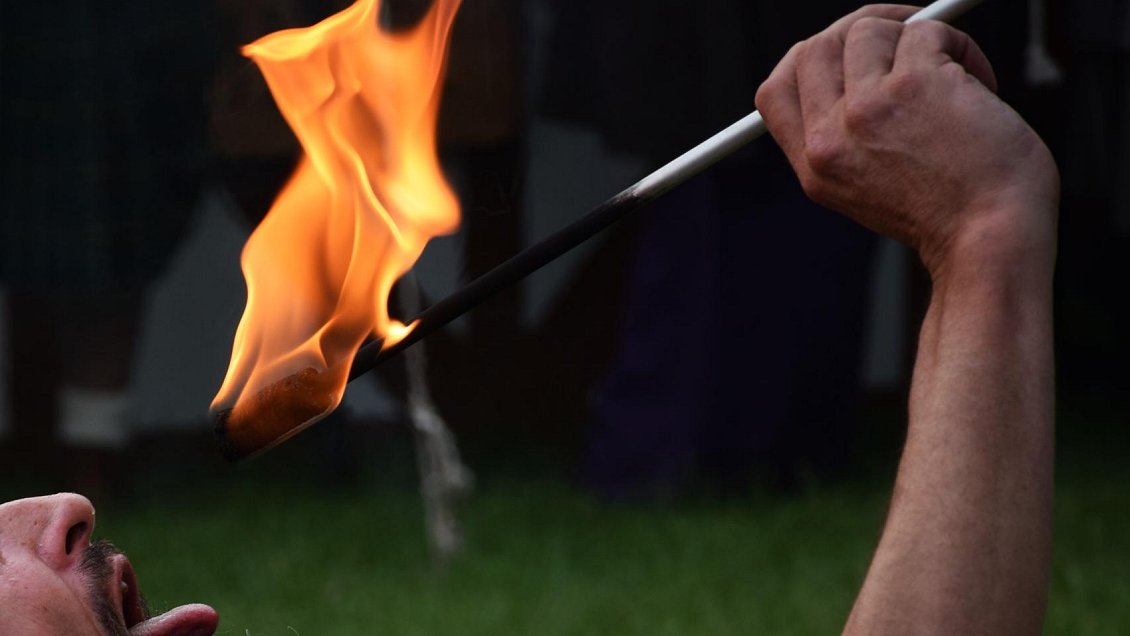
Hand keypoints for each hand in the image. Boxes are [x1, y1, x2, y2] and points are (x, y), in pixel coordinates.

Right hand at [755, 5, 1057, 277]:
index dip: (808, 61)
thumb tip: (862, 70)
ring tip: (955, 75)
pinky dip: (960, 47)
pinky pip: (928, 32)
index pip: (775, 93)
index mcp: (816, 167)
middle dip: (860, 30)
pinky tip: (980, 84)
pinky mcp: (915, 84)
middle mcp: (830, 138)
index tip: (847, 54)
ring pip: (871, 30)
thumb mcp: (869, 191)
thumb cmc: (954, 217)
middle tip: (904, 38)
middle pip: (816, 48)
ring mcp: (868, 108)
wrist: (991, 242)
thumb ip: (849, 140)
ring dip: (918, 37)